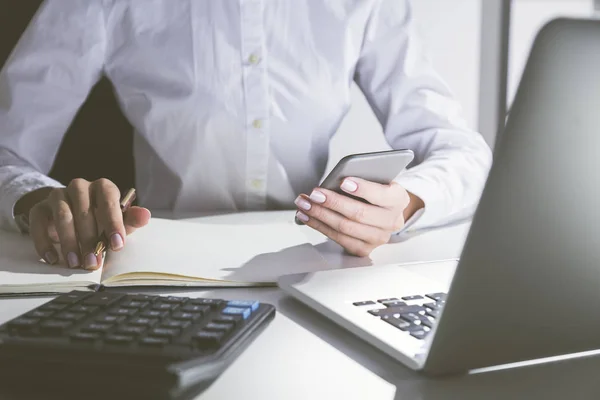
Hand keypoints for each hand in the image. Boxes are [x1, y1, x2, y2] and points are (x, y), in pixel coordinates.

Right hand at [21, 179, 150, 269]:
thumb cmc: (100, 218)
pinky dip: (45, 242)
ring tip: (75, 263)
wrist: (70, 212)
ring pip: (63, 216)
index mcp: (103, 187)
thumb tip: (145, 216)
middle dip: (90, 240)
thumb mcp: (118, 220)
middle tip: (94, 262)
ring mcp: (58, 195)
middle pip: (84, 211)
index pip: (109, 200)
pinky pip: (39, 223)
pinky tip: (53, 258)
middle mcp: (80, 187)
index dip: (113, 222)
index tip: (117, 245)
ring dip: (69, 242)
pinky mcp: (40, 208)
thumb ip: (131, 220)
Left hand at [294, 177, 422, 256]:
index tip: (343, 181)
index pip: (380, 195)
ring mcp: (379, 238)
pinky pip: (338, 238)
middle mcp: (392, 221)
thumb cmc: (375, 191)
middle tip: (315, 193)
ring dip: (319, 215)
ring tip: (304, 203)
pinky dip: (318, 226)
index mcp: (398, 199)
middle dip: (333, 203)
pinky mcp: (364, 249)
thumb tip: (334, 182)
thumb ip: (363, 179)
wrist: (384, 212)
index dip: (362, 189)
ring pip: (345, 228)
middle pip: (358, 214)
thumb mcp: (376, 180)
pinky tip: (306, 216)